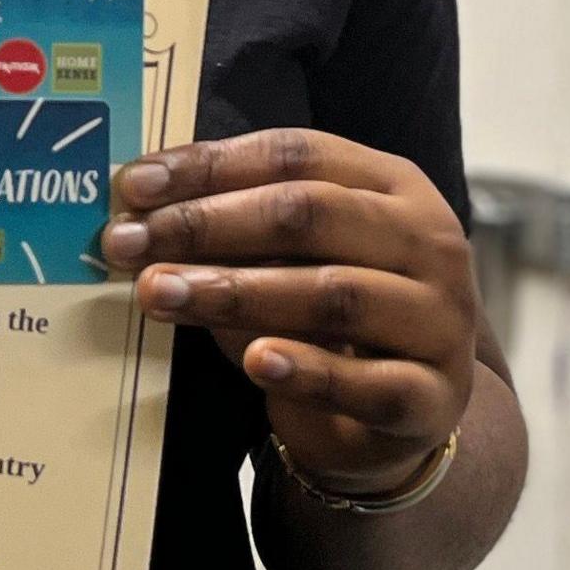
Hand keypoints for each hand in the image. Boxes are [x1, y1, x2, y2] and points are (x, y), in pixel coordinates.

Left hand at [101, 130, 481, 494]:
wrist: (402, 415)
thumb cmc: (334, 319)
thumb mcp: (294, 258)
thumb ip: (239, 231)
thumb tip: (140, 212)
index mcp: (394, 186)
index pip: (297, 154)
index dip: (210, 166)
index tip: (133, 187)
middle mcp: (429, 242)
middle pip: (313, 214)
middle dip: (209, 224)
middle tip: (129, 243)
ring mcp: (440, 320)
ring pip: (335, 295)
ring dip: (239, 293)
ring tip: (162, 293)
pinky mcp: (434, 397)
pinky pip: (369, 383)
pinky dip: (310, 371)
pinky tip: (257, 362)